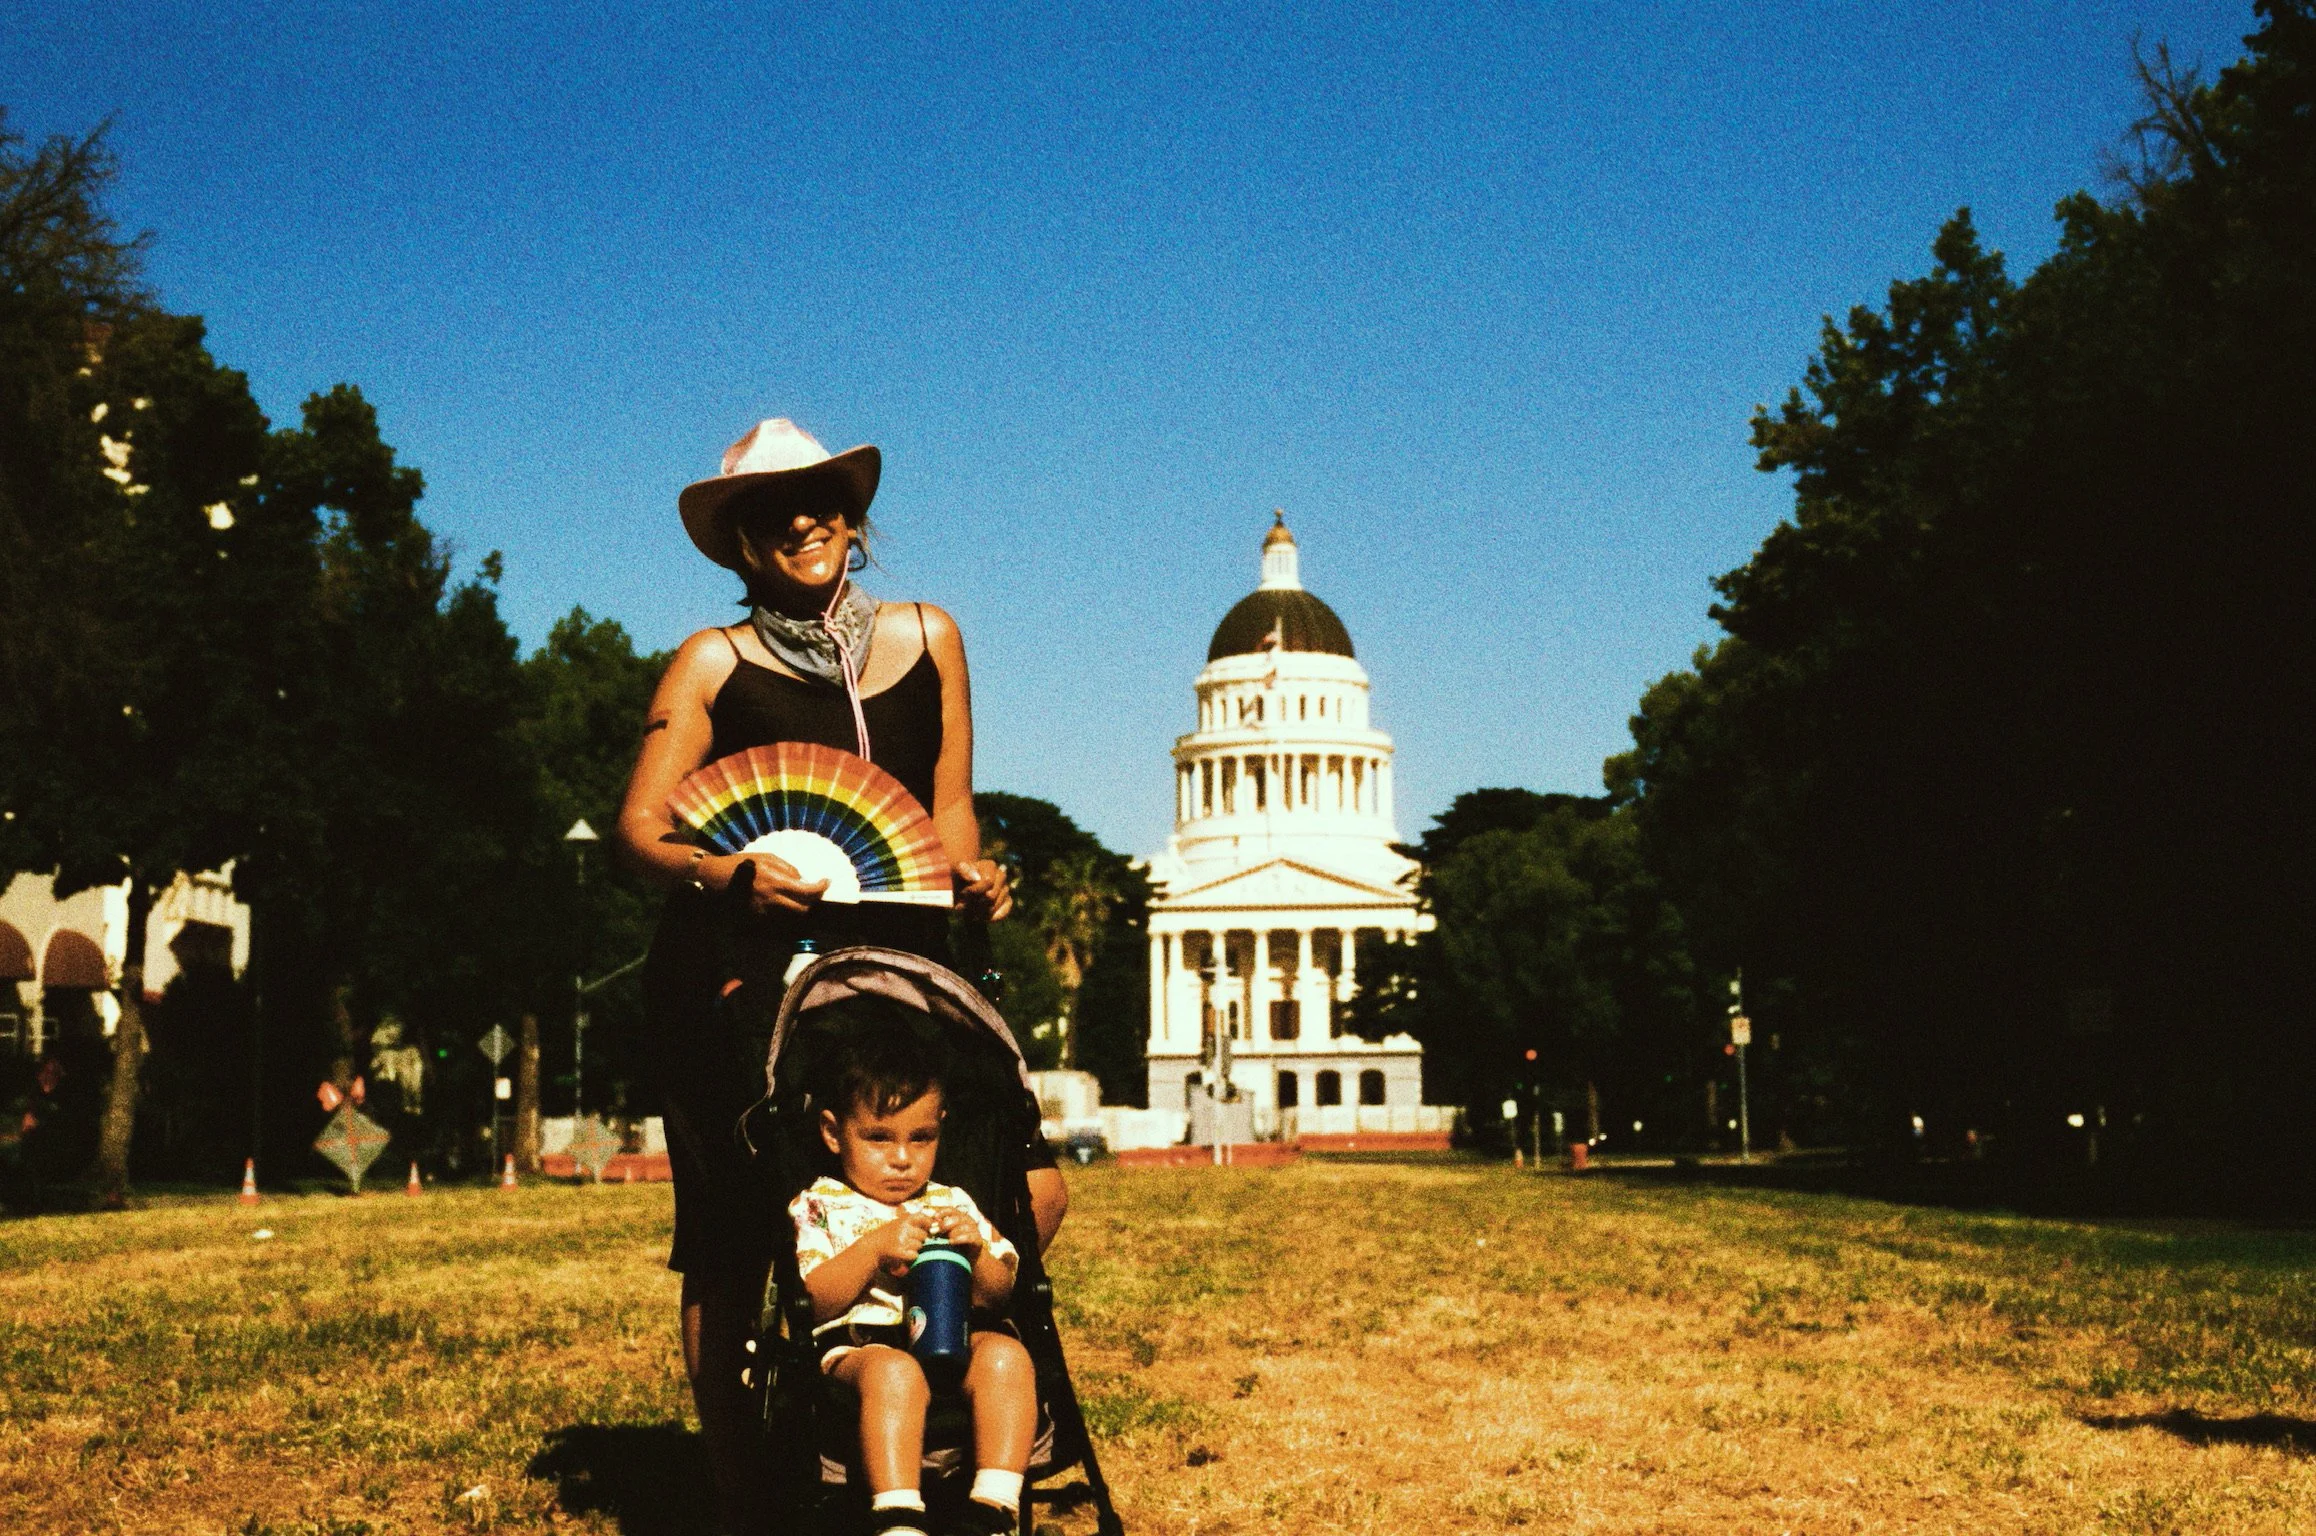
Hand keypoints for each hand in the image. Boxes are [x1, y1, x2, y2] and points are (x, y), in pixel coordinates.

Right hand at [706, 853, 827, 914]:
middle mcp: (772, 899)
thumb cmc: (742, 863)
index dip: (821, 887)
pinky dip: (787, 912)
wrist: (716, 877)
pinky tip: (785, 902)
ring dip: (800, 908)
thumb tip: (802, 879)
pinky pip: (779, 919)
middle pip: (803, 909)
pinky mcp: (757, 918)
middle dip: (813, 901)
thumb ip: (787, 868)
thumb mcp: (767, 857)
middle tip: (814, 892)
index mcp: (775, 882)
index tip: (826, 881)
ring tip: (799, 896)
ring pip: (792, 917)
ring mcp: (764, 911)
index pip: (807, 891)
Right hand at [875, 1212, 937, 1277]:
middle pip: (923, 1235)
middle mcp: (903, 1228)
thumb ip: (913, 1222)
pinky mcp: (900, 1252)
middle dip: (919, 1239)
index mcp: (904, 1219)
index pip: (923, 1218)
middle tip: (910, 1241)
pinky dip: (911, 1256)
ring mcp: (902, 1240)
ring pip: (919, 1246)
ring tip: (904, 1247)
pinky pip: (914, 1255)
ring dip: (915, 1248)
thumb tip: (933, 1222)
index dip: (928, 1223)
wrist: (872, 1246)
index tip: (928, 1228)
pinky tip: (903, 1253)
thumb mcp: (898, 1222)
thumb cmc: (888, 1234)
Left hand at [927, 1207, 984, 1257]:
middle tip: (934, 1231)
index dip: (942, 1212)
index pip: (951, 1210)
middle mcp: (968, 1221)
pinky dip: (960, 1239)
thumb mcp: (945, 1235)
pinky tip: (951, 1242)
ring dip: (952, 1232)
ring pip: (963, 1227)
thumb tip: (930, 1225)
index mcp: (960, 1217)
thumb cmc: (954, 1246)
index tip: (933, 1218)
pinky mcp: (978, 1240)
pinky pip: (969, 1237)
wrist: (968, 1259)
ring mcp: (974, 1230)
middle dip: (944, 1224)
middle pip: (957, 1218)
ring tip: (944, 1239)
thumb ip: (939, 1229)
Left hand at [954, 859, 1011, 920]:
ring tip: (968, 910)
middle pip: (991, 896)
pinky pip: (1003, 913)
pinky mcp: (1008, 901)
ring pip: (993, 906)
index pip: (988, 882)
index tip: (963, 893)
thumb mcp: (956, 872)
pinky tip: (980, 916)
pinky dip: (990, 917)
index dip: (974, 891)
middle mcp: (1001, 876)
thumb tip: (975, 878)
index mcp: (990, 866)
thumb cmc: (959, 880)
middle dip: (975, 902)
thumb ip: (963, 871)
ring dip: (978, 911)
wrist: (962, 890)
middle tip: (964, 904)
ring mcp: (1005, 889)